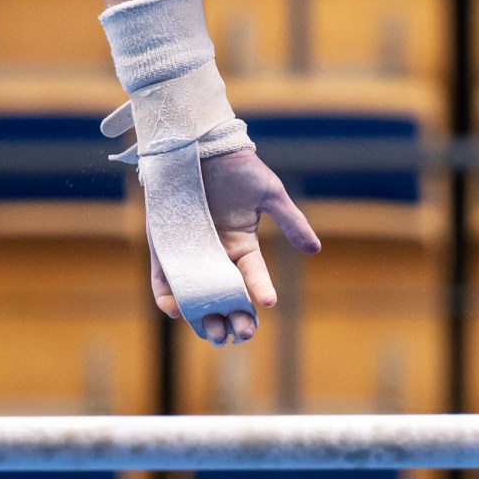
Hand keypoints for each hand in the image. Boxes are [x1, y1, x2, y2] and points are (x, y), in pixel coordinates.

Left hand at [148, 146, 321, 345]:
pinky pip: (163, 280)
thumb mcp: (269, 194)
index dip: (261, 292)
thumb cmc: (237, 167)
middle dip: (234, 317)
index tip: (268, 303)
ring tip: (213, 331)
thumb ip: (291, 222)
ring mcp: (190, 254)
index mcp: (242, 246)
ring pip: (196, 295)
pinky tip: (176, 309)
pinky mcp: (164, 249)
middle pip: (226, 296)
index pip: (253, 278)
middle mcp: (216, 255)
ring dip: (203, 317)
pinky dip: (167, 298)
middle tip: (239, 333)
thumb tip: (315, 249)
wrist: (200, 145)